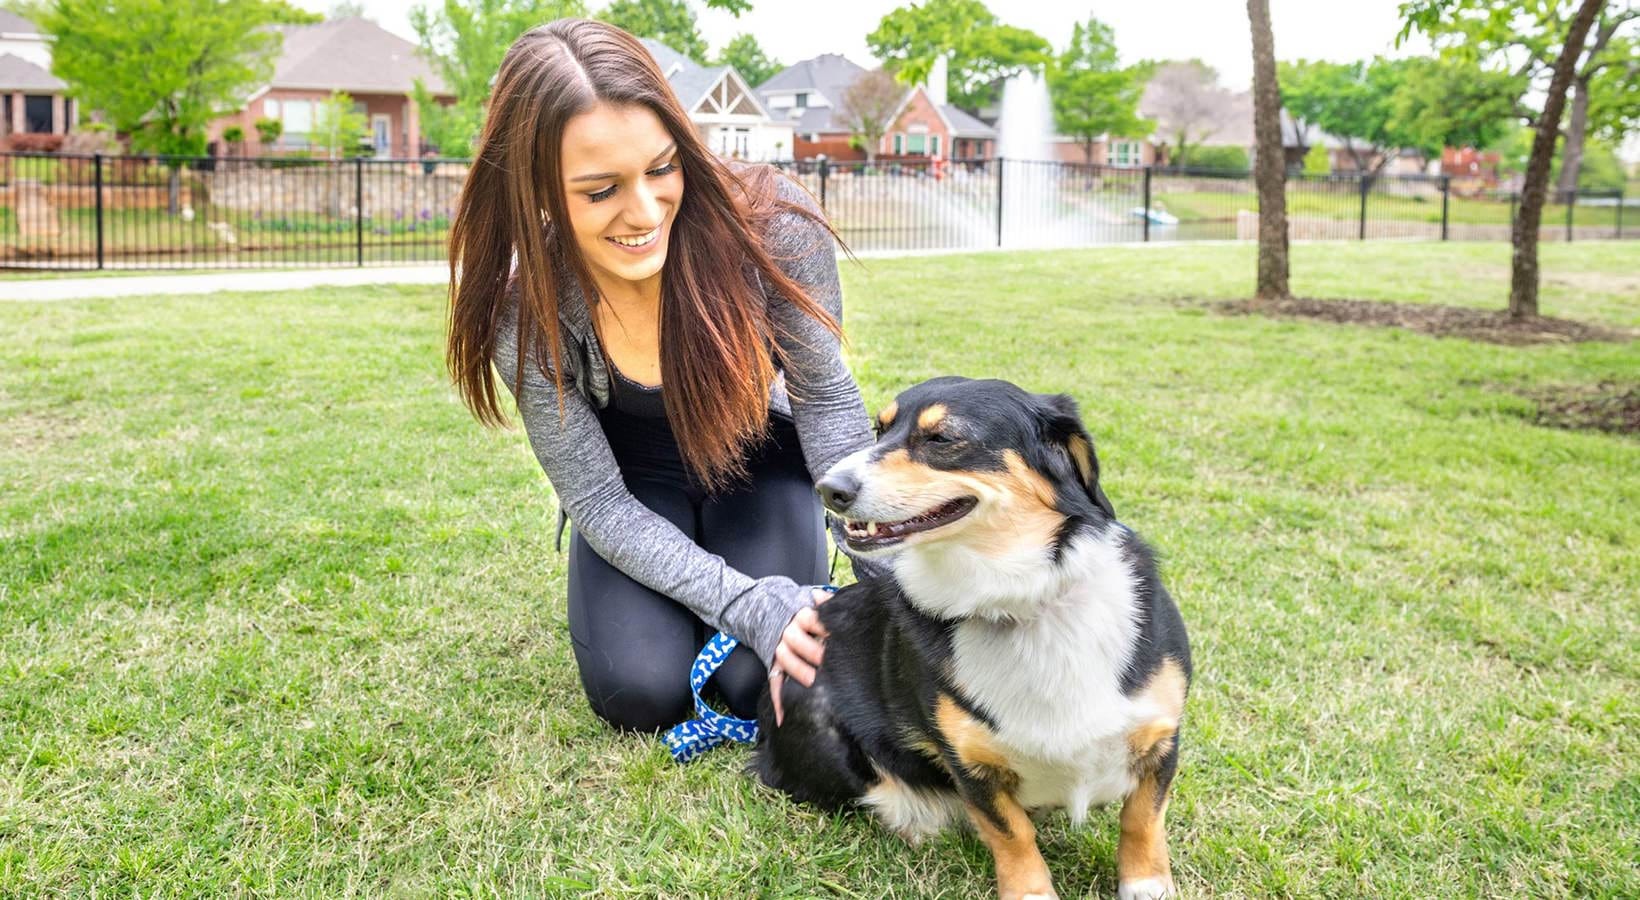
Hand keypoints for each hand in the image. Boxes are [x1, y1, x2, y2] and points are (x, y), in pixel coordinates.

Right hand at [769, 588, 833, 726]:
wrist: (776, 613)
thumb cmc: (809, 614)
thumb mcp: (818, 605)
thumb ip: (830, 603)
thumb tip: (839, 600)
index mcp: (802, 616)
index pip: (813, 620)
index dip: (827, 629)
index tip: (841, 638)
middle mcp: (788, 633)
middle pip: (797, 641)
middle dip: (815, 653)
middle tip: (831, 664)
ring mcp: (780, 650)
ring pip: (785, 661)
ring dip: (800, 672)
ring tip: (816, 684)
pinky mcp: (775, 667)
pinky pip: (774, 683)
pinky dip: (778, 701)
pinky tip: (784, 718)